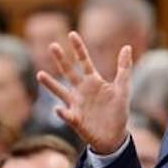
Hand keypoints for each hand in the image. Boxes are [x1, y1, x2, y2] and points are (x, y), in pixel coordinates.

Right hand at [37, 31, 130, 153]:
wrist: (114, 134)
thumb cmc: (117, 110)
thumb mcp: (123, 88)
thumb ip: (124, 68)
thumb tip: (127, 46)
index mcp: (93, 81)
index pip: (84, 62)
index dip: (79, 49)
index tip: (72, 34)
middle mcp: (81, 90)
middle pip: (69, 72)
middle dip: (61, 60)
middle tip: (53, 45)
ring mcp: (76, 104)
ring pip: (60, 92)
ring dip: (51, 84)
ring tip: (40, 74)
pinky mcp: (75, 120)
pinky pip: (67, 115)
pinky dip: (63, 113)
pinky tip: (59, 109)